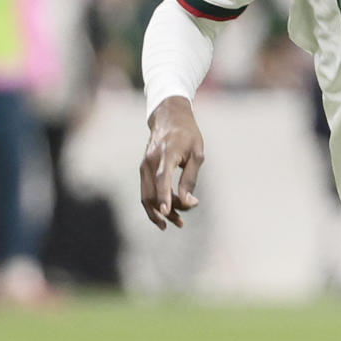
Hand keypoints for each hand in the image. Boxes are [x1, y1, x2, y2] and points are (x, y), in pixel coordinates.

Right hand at [139, 96, 204, 230]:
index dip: (165, 196)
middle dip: (167, 211)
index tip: (166, 212)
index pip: (163, 178)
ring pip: (146, 195)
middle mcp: (151, 161)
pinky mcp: (143, 169)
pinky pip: (146, 190)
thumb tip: (189, 203)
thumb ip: (191, 179)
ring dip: (159, 211)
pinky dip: (154, 203)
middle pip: (153, 192)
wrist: (169, 117)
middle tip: (181, 223)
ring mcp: (144, 165)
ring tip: (176, 222)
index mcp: (167, 154)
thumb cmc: (188, 135)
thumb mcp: (197, 154)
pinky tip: (165, 213)